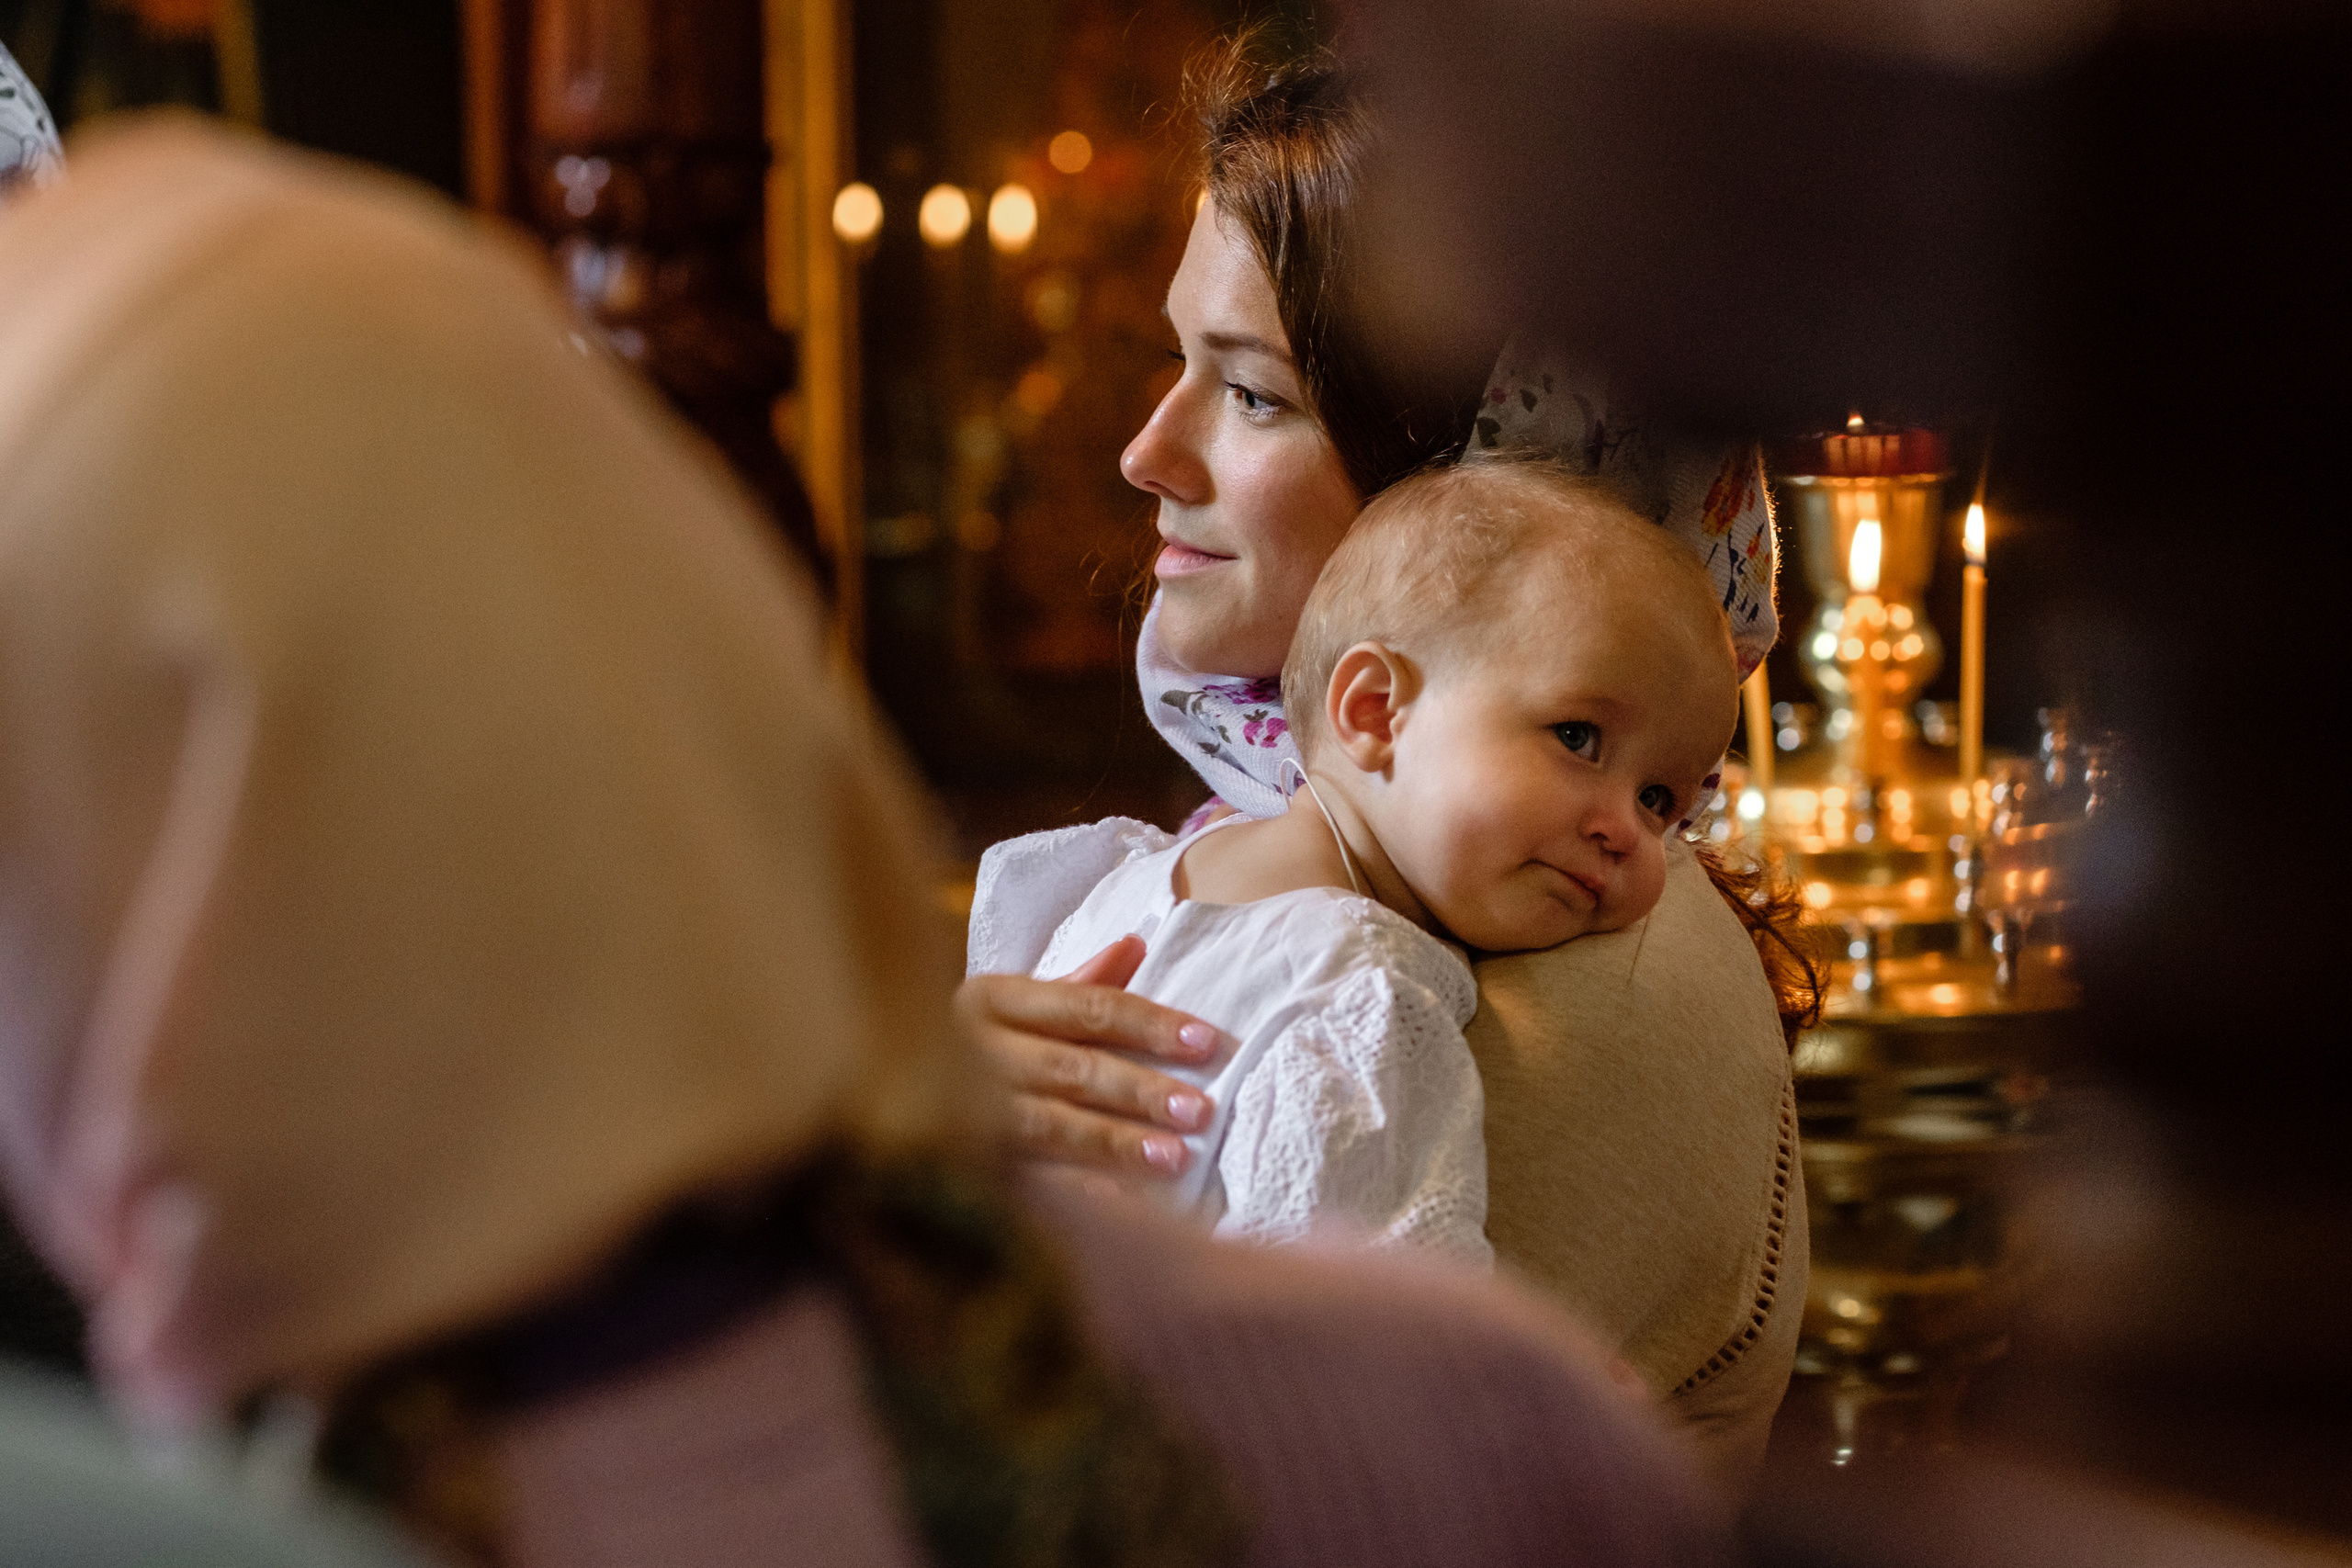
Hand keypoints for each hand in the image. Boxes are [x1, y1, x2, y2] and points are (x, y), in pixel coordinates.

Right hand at [956, 936, 1224, 1179]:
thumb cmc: (983, 1043)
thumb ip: (1082, 982)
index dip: (1149, 1024)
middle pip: (1072, 1069)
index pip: (1087, 1007)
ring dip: (1115, 1143)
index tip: (1207, 1041)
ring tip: (1175, 1158)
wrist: (881, 1086)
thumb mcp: (1022, 1004)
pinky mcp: (962, 1161)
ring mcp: (963, 1111)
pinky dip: (1075, 1190)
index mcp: (994, 999)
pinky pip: (1026, 1178)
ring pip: (1050, 1126)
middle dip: (1139, 1091)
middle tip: (1200, 1110)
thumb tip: (1136, 943)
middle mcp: (975, 1050)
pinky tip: (1120, 1203)